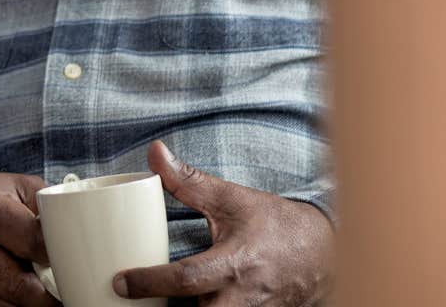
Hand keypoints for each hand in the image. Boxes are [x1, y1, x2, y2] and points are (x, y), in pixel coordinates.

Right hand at [0, 170, 57, 306]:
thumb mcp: (17, 186)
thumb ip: (47, 207)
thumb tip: (75, 236)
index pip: (34, 242)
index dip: (57, 257)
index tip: (69, 262)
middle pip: (20, 286)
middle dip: (47, 295)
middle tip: (62, 291)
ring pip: (5, 305)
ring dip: (28, 304)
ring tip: (40, 293)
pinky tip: (17, 297)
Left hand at [114, 142, 332, 305]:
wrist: (325, 250)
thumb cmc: (274, 223)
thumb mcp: (231, 198)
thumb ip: (189, 181)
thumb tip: (154, 152)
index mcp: (235, 264)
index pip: (187, 279)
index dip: (150, 282)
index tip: (120, 282)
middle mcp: (244, 298)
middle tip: (134, 304)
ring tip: (151, 306)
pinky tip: (184, 306)